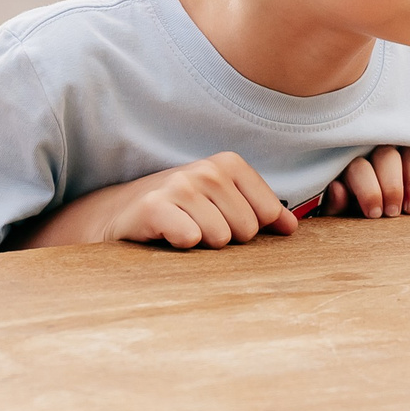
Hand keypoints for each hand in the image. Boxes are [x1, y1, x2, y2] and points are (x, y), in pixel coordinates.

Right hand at [104, 152, 297, 249]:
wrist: (118, 214)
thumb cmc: (179, 211)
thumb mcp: (222, 203)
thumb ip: (260, 212)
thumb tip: (292, 228)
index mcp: (228, 164)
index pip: (268, 213)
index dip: (250, 228)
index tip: (224, 221)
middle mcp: (206, 170)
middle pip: (246, 229)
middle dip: (226, 239)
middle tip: (199, 228)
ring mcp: (180, 186)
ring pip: (220, 238)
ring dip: (201, 245)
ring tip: (182, 231)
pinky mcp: (154, 207)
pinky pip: (190, 239)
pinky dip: (180, 246)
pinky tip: (166, 236)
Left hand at [321, 146, 409, 217]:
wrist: (384, 222)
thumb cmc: (358, 216)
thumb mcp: (343, 215)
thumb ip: (337, 205)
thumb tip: (337, 188)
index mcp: (355, 167)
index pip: (360, 167)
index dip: (369, 190)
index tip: (375, 214)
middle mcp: (380, 155)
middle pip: (387, 156)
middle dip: (392, 186)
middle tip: (394, 213)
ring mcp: (407, 157)